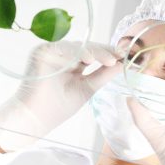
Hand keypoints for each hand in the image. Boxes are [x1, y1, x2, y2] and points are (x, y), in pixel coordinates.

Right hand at [0, 41, 122, 150]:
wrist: (37, 117)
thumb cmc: (59, 107)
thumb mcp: (88, 88)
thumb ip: (104, 75)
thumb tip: (123, 64)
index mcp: (74, 65)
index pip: (95, 55)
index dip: (110, 54)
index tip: (127, 55)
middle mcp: (64, 56)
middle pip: (89, 48)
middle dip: (106, 51)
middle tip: (121, 55)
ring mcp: (53, 52)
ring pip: (79, 47)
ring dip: (96, 52)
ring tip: (109, 61)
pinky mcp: (43, 51)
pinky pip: (64, 47)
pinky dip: (78, 52)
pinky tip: (89, 59)